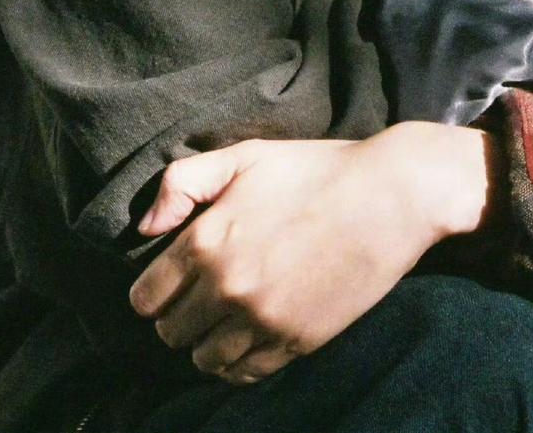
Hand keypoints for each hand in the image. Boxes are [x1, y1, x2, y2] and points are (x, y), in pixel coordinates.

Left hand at [128, 124, 496, 385]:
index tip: (170, 282)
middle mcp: (226, 287)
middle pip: (171, 333)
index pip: (146, 298)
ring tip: (224, 320)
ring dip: (206, 343)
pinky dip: (237, 364)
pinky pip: (245, 375)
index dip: (152, 291)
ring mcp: (262, 320)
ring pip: (204, 361)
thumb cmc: (313, 170)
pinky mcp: (296, 342)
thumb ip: (182, 184)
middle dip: (178, 317)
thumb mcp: (244, 157)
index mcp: (206, 240)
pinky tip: (248, 337)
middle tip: (199, 298)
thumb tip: (145, 229)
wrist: (388, 197)